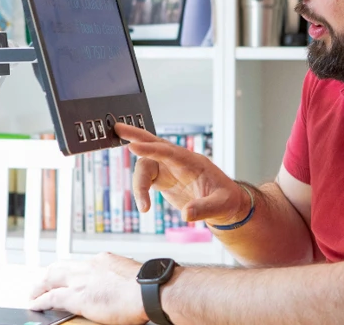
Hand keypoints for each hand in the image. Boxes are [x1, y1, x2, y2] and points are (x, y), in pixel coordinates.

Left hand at [29, 252, 146, 324]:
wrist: (149, 290)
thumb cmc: (147, 287)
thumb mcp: (131, 276)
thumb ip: (121, 280)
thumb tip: (123, 287)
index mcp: (104, 260)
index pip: (80, 265)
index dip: (70, 272)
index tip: (68, 277)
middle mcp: (90, 266)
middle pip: (61, 267)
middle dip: (49, 276)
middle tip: (41, 283)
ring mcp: (82, 280)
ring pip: (52, 278)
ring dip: (40, 286)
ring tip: (33, 294)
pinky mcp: (77, 297)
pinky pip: (52, 298)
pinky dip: (41, 300)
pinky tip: (35, 304)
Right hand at [115, 123, 250, 226]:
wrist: (225, 205)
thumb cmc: (226, 201)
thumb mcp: (221, 206)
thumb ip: (204, 209)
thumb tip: (186, 214)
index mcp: (193, 162)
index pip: (169, 152)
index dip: (151, 149)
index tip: (133, 146)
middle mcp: (178, 161)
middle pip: (154, 143)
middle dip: (135, 136)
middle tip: (116, 128)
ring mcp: (170, 168)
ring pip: (145, 166)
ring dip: (139, 185)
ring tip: (144, 207)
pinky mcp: (164, 179)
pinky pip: (145, 179)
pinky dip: (140, 191)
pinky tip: (144, 207)